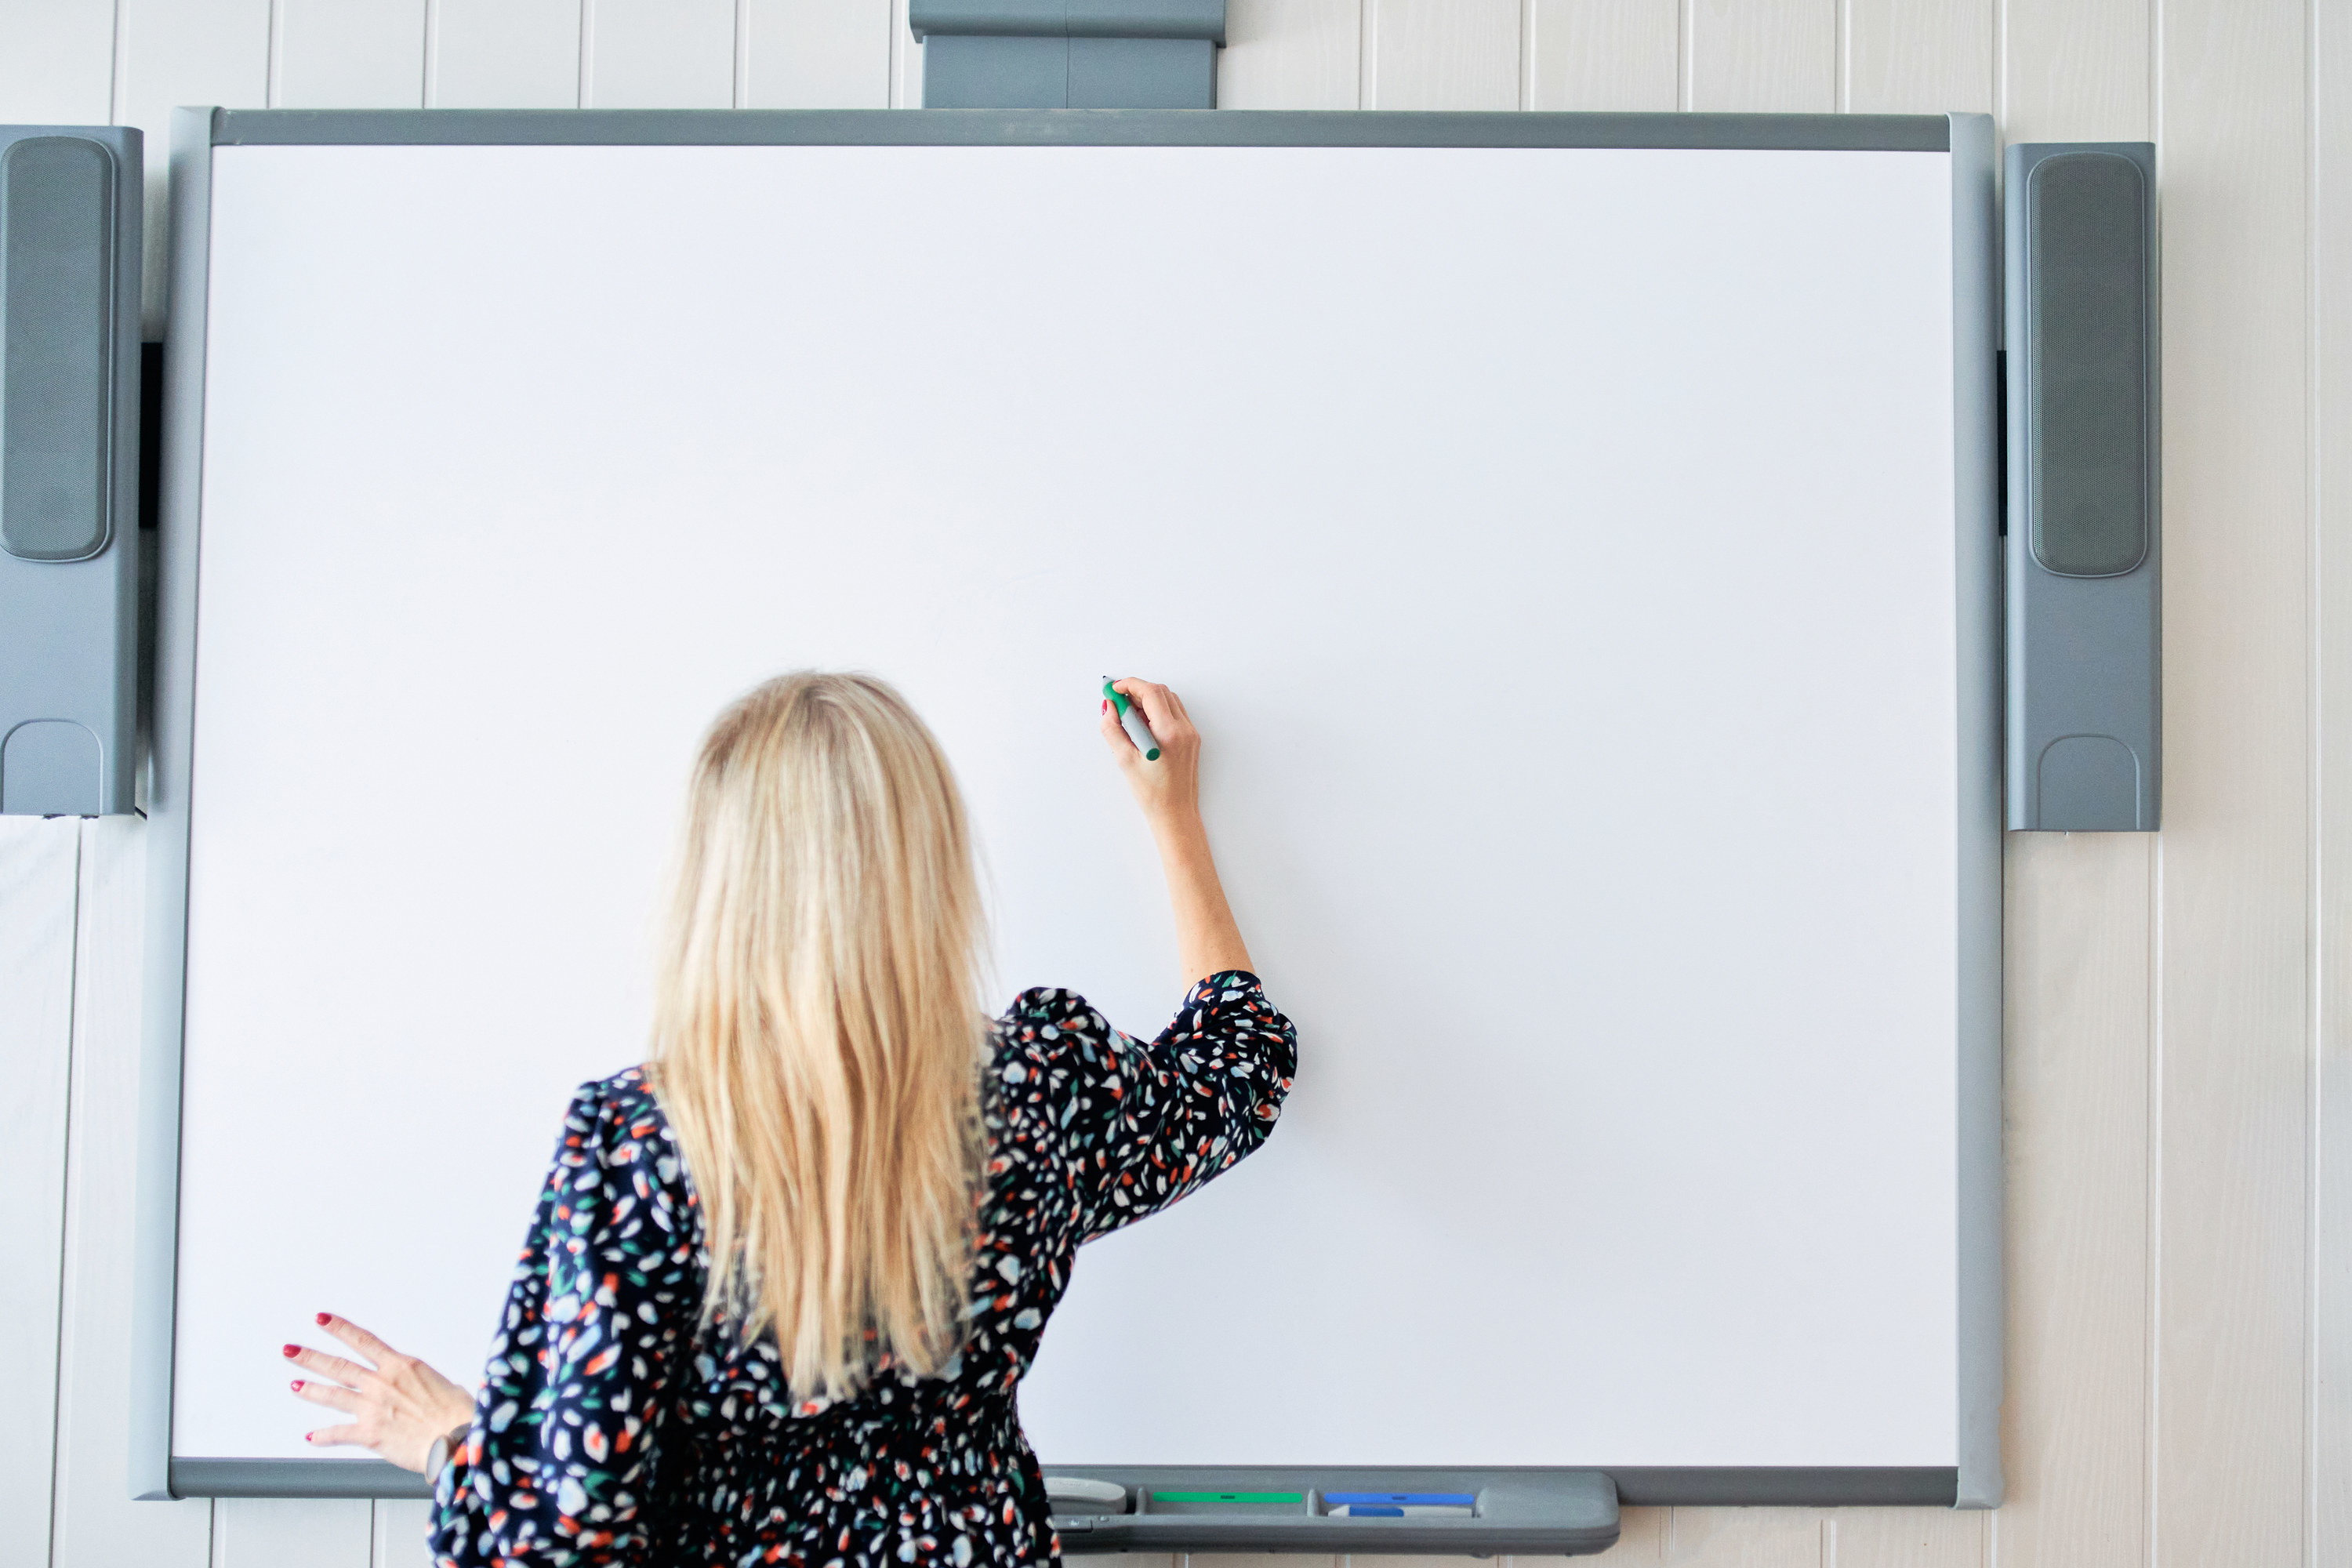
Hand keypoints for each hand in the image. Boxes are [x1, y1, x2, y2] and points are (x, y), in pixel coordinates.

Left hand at [284, 1313, 474, 1472]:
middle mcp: (382, 1383)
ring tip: (295, 1385)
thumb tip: (432, 1389)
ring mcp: (372, 1407)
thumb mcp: (448, 1386)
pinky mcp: (369, 1433)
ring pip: (333, 1395)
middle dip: (311, 1357)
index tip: (322, 1320)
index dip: (340, 1329)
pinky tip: (312, 1436)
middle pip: (339, 1366)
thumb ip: (429, 1385)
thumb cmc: (458, 1414)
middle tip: (291, 1351)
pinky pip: (339, 1434)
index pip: (363, 1341)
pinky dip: (323, 1436)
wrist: (457, 1439)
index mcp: (403, 1366)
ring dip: (311, 1390)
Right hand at [1098, 677, 1252, 982]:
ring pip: (1169, 700)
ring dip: (1147, 698)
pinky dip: (1157, 710)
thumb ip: (1113, 730)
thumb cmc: (1153, 795)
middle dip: (1136, 689)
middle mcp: (1184, 729)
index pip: (1149, 693)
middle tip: (1116, 698)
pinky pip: (1174, 713)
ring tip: (1126, 712)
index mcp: (1169, 732)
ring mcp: (1190, 734)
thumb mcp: (1125, 761)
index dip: (1128, 685)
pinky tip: (1142, 722)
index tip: (1112, 688)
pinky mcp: (1191, 740)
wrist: (1176, 815)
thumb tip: (1108, 708)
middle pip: (1160, 692)